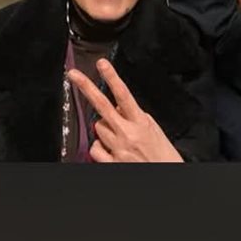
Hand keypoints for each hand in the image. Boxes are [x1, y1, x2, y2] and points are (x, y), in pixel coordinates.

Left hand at [66, 58, 183, 162]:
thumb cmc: (163, 157)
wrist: (166, 176)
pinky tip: (110, 150)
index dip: (112, 78)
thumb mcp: (154, 131)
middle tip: (74, 75)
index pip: (123, 95)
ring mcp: (117, 148)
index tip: (102, 64)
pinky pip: (94, 148)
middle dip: (86, 88)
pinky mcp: (111, 163)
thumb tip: (119, 106)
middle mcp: (127, 134)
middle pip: (102, 106)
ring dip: (104, 129)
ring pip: (97, 128)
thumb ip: (135, 116)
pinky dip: (99, 147)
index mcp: (140, 123)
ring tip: (119, 138)